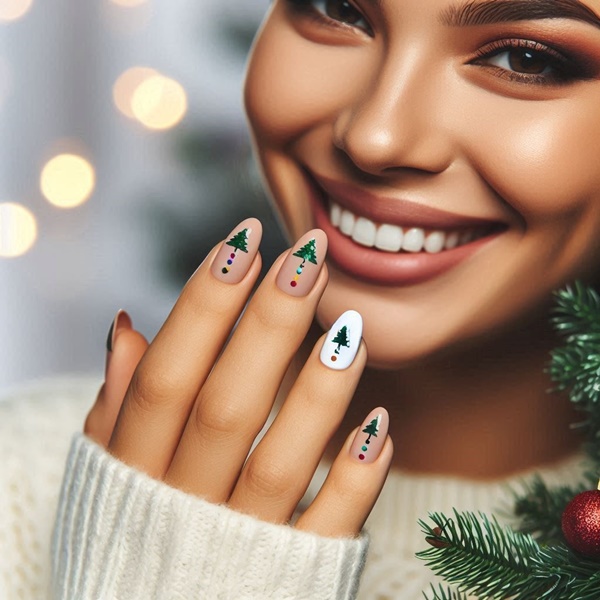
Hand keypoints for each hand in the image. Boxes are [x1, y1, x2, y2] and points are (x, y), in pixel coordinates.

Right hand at [84, 218, 392, 537]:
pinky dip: (355, 479)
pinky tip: (381, 425)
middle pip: (225, 404)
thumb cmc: (134, 533)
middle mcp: (183, 504)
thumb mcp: (108, 474)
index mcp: (134, 471)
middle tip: (309, 255)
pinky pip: (326, 528)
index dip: (204, 304)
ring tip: (351, 326)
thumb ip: (118, 406)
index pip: (167, 373)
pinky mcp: (289, 576)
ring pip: (279, 462)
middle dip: (268, 324)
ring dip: (318, 393)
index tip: (244, 241)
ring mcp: (239, 543)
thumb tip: (126, 325)